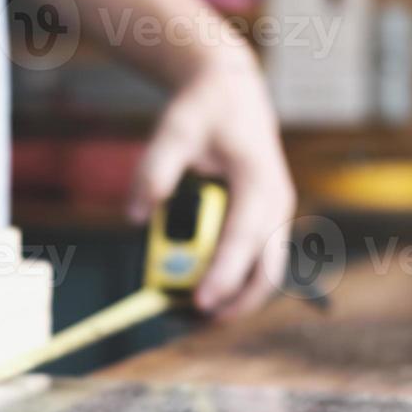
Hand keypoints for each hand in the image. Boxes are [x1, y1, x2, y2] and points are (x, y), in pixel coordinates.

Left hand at [127, 54, 295, 319]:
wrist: (232, 91)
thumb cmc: (205, 110)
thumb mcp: (173, 130)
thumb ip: (154, 172)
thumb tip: (135, 216)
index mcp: (258, 181)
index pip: (243, 239)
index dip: (223, 274)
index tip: (201, 302)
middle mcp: (276, 202)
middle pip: (267, 269)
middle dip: (237, 300)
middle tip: (197, 320)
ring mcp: (276, 213)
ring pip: (266, 271)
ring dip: (236, 295)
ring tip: (195, 310)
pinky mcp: (267, 219)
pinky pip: (257, 260)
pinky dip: (235, 278)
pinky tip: (204, 288)